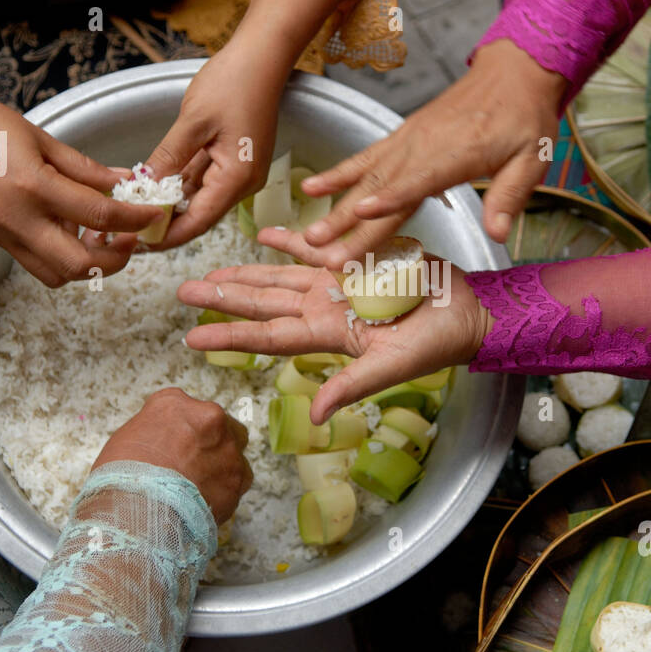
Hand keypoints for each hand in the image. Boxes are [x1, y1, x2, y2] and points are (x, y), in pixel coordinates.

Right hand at [0, 87, 164, 287]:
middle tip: (132, 238)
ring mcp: (0, 234)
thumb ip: (83, 167)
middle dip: (116, 259)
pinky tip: (71, 231)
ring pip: (55, 275)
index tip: (153, 214)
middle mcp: (16, 220)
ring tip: (103, 238)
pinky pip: (33, 261)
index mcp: (32, 187)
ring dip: (87, 266)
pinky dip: (60, 256)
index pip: (100, 215)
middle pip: (80, 266)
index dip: (136, 218)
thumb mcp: (39, 137)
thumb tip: (122, 182)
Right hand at [92, 388, 251, 522]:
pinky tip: (206, 501)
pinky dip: (225, 491)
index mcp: (175, 405)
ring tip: (200, 488)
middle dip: (212, 443)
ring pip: (235, 453)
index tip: (175, 446)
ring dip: (222, 466)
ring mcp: (228, 449)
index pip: (185, 408)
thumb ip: (153, 434)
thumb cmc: (121, 478)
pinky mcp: (238, 480)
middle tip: (193, 465)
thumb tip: (163, 448)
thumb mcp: (126, 441)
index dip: (181, 431)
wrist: (139, 512)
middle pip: (221, 425)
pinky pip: (238, 482)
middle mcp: (209, 420)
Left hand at [139, 37, 288, 249]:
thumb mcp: (194, 121)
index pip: (200, 221)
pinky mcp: (234, 159)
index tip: (139, 243)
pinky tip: (156, 187)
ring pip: (200, 197)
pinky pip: (204, 179)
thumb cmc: (235, 82)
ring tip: (137, 210)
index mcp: (238, 177)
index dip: (168, 235)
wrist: (263, 56)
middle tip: (130, 230)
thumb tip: (144, 189)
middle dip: (166, 223)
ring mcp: (240, 171)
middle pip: (201, 214)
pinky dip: (181, 184)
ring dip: (172, 204)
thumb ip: (169, 158)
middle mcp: (243, 181)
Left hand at [178, 227, 492, 424]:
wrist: (467, 312)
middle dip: (223, 298)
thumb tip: (314, 416)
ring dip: (245, 273)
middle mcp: (323, 310)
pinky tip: (264, 236)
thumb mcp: (393, 366)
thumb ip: (352, 386)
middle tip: (183, 292)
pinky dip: (290, 242)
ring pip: (279, 277)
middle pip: (262, 304)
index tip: (191, 335)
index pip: (267, 336)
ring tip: (211, 271)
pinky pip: (315, 249)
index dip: (229, 335)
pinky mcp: (356, 261)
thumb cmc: (436, 343)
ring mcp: (337, 285)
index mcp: (327, 335)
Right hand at [298, 39, 568, 266]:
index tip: (361, 213)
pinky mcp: (402, 137)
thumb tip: (498, 234)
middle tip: (321, 249)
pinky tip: (313, 190)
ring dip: (336, 206)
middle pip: (380, 187)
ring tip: (309, 233)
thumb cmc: (525, 116)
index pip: (416, 181)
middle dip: (349, 221)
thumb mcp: (533, 157)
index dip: (389, 198)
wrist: (513, 72)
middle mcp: (424, 146)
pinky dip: (337, 174)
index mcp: (456, 153)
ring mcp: (408, 140)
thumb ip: (511, 196)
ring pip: (365, 176)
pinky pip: (364, 158)